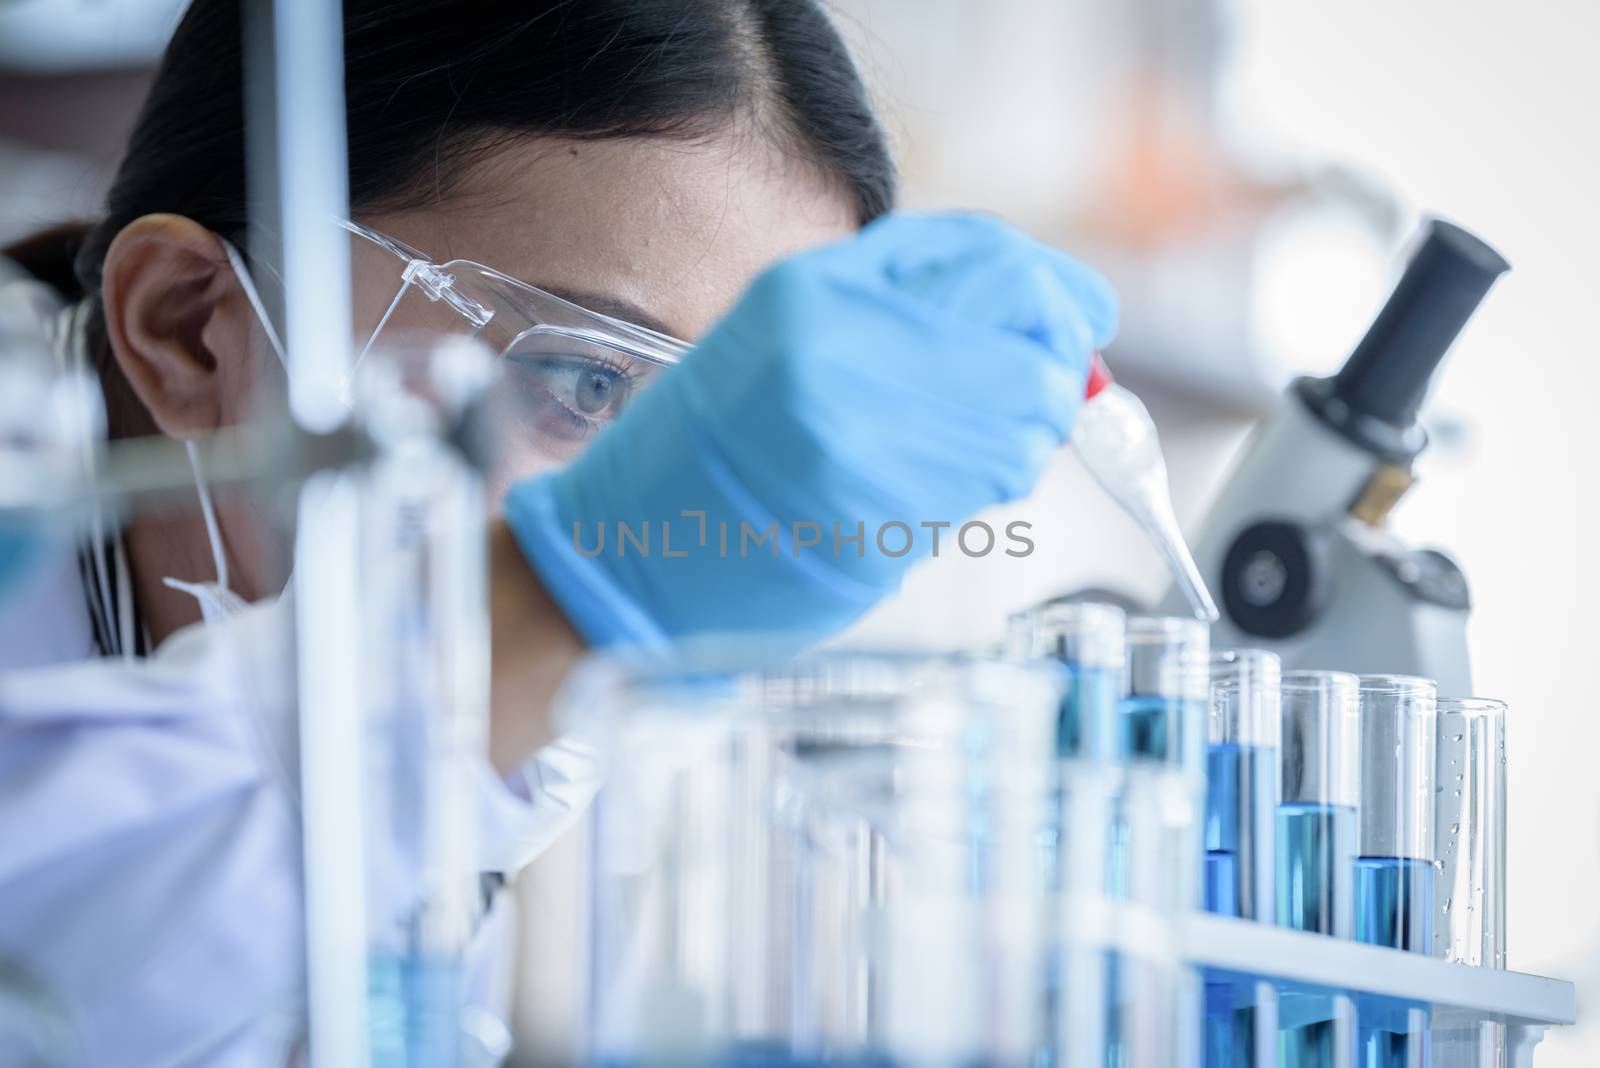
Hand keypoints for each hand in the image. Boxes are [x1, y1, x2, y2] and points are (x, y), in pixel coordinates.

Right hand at [502, 212, 1117, 647]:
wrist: (632, 556)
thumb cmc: (708, 457)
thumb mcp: (783, 337)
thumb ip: (893, 307)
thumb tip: (1030, 308)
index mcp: (814, 290)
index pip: (990, 260)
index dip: (1058, 291)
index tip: (1078, 318)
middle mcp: (840, 349)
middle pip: (1027, 340)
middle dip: (1057, 370)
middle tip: (1048, 393)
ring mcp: (862, 432)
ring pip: (1025, 418)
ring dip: (1028, 434)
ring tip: (975, 448)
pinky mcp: (879, 511)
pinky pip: (991, 484)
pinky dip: (997, 482)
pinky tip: (953, 486)